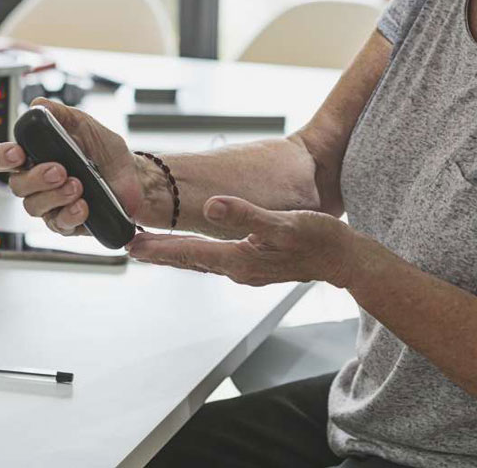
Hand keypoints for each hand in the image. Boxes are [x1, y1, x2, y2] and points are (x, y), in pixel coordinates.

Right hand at [0, 97, 157, 234]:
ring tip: (78, 185)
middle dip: (36, 178)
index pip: (2, 158)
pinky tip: (83, 205)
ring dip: (55, 195)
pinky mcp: (66, 222)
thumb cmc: (105, 152)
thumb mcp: (85, 125)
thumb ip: (60, 114)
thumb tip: (38, 105)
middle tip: (60, 170)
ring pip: (34, 207)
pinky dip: (70, 214)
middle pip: (17, 185)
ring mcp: (50, 204)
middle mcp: (37, 182)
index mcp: (35, 156)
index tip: (18, 154)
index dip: (2, 157)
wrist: (133, 176)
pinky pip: (58, 224)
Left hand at [126, 196, 356, 287]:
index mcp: (240, 260)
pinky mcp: (258, 263)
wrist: (345, 258)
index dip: (158, 248)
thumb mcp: (283, 223)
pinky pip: (218, 257)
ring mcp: (248, 269)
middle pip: (190, 260)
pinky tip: (196, 245)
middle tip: (131, 245)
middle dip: (160, 253)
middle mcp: (239, 269)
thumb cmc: (319, 240)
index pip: (189, 253)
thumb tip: (212, 206)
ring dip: (177, 253)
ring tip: (154, 246)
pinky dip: (199, 251)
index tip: (131, 245)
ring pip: (202, 260)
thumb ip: (246, 215)